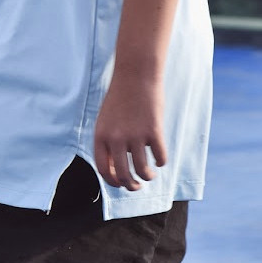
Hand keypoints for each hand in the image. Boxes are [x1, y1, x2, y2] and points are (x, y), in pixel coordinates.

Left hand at [93, 72, 167, 190]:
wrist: (135, 76)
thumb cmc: (120, 98)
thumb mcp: (106, 120)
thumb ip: (108, 143)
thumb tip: (117, 170)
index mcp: (101, 136)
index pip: (104, 169)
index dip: (112, 182)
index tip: (120, 184)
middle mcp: (116, 138)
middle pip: (123, 175)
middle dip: (131, 186)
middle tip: (137, 186)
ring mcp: (135, 135)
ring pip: (143, 170)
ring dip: (147, 176)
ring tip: (149, 174)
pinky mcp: (154, 130)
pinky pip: (160, 157)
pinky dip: (161, 162)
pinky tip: (159, 159)